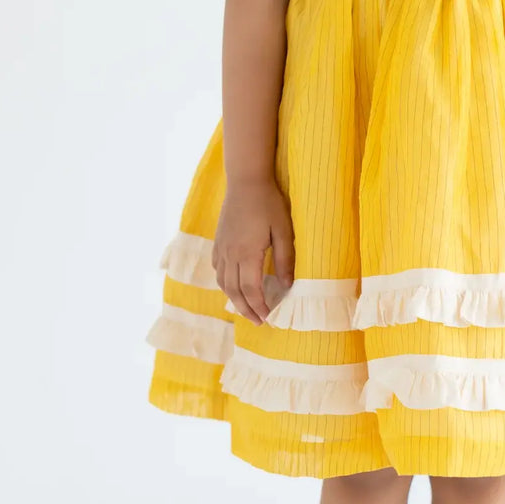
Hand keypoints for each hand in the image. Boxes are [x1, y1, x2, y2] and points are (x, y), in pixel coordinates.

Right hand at [213, 176, 294, 324]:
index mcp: (247, 254)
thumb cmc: (268, 203)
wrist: (246, 181)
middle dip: (246, 309)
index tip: (267, 318)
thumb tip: (287, 285)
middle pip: (234, 291)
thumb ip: (286, 259)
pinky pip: (217, 269)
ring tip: (246, 308)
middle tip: (258, 322)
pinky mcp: (218, 241)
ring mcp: (221, 248)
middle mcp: (230, 255)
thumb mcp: (284, 230)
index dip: (258, 306)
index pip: (251, 289)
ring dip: (234, 299)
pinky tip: (232, 284)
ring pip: (223, 282)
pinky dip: (224, 282)